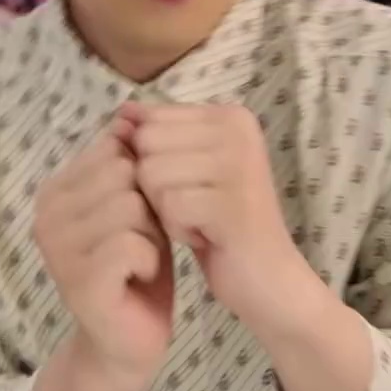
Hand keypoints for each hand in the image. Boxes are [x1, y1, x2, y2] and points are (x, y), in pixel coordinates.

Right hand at [31, 116, 173, 383]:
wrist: (127, 341)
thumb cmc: (136, 268)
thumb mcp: (135, 204)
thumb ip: (129, 161)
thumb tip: (130, 112)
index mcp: (54, 191)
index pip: (113, 149)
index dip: (141, 181)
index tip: (136, 217)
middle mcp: (46, 215)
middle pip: (124, 174)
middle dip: (149, 207)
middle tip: (140, 242)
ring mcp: (58, 248)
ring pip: (132, 207)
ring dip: (152, 235)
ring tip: (140, 260)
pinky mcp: (79, 280)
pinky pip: (134, 244)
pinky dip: (151, 260)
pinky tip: (140, 278)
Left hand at [125, 102, 311, 334]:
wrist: (268, 279)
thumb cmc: (220, 223)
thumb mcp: (185, 169)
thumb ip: (156, 136)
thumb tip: (122, 111)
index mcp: (231, 115)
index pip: (150, 121)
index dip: (154, 162)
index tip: (191, 186)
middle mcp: (239, 130)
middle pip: (146, 145)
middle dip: (155, 185)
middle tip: (194, 206)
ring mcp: (239, 164)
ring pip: (151, 175)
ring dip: (164, 210)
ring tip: (200, 220)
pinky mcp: (232, 201)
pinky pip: (169, 207)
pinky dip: (177, 230)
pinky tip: (206, 236)